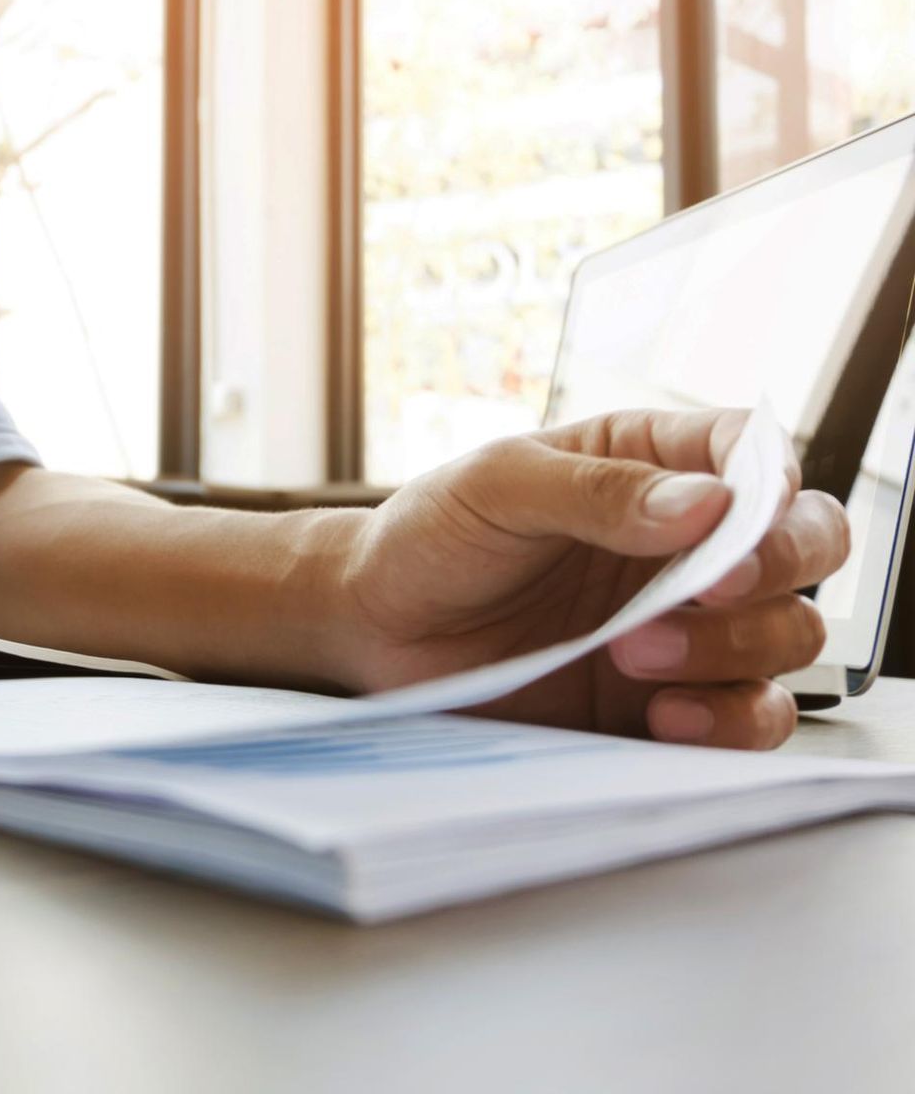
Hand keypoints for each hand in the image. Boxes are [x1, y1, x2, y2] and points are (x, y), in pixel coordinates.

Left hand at [342, 408, 848, 749]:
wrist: (375, 625)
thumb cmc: (432, 535)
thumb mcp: (498, 488)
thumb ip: (598, 491)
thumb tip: (706, 504)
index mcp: (655, 465)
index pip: (761, 459)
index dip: (770, 489)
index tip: (728, 525)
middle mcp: (688, 544)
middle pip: (805, 545)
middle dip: (775, 570)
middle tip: (704, 591)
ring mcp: (687, 624)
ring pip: (789, 634)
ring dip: (735, 648)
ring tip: (632, 652)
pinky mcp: (668, 699)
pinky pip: (748, 716)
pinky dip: (728, 721)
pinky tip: (663, 715)